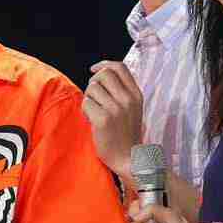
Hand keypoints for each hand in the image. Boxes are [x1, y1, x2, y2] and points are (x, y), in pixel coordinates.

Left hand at [83, 60, 142, 178]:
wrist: (128, 158)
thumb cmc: (126, 134)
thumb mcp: (132, 108)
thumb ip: (122, 91)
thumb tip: (101, 72)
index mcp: (136, 95)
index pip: (120, 67)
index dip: (104, 64)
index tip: (94, 69)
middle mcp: (128, 99)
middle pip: (103, 74)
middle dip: (93, 82)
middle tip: (94, 97)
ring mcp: (116, 109)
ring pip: (92, 88)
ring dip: (89, 98)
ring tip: (95, 111)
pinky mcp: (103, 119)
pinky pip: (86, 103)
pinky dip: (85, 110)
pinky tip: (92, 120)